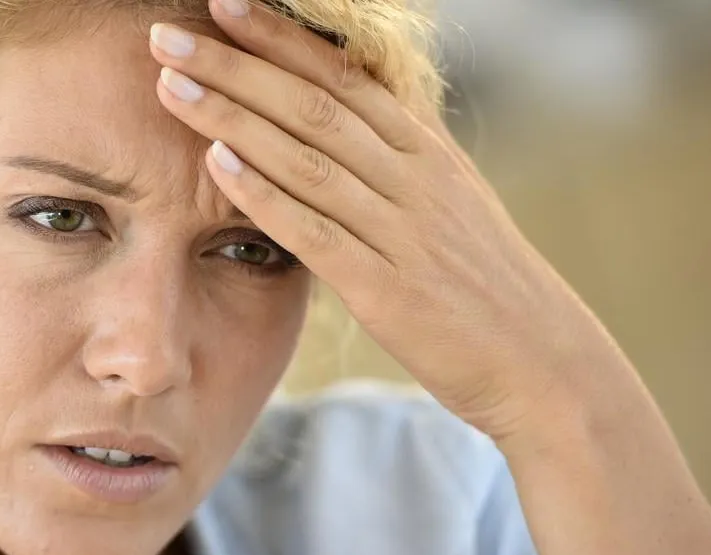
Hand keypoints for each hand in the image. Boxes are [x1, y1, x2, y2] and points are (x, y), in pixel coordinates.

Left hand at [148, 0, 626, 441]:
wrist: (543, 362)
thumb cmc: (483, 285)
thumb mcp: (449, 205)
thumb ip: (395, 164)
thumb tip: (341, 126)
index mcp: (427, 152)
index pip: (341, 77)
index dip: (279, 38)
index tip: (224, 4)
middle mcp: (416, 179)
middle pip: (313, 105)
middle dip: (235, 66)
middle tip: (167, 36)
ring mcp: (404, 232)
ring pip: (307, 158)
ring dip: (233, 118)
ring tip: (172, 86)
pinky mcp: (389, 290)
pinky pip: (318, 232)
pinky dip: (266, 195)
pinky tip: (217, 165)